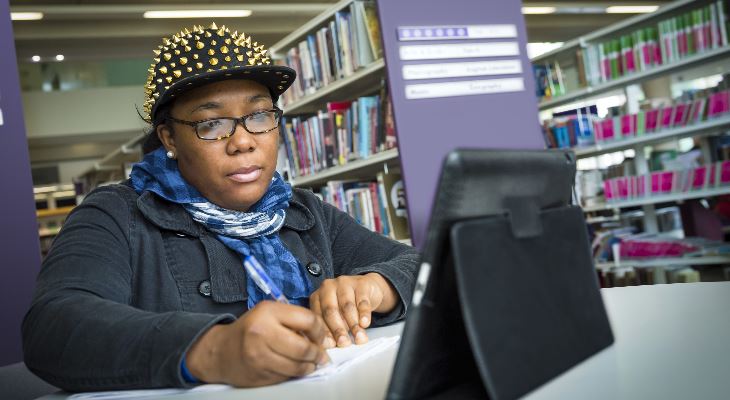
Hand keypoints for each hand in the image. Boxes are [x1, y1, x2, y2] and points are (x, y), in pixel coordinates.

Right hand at [185, 301, 329, 386]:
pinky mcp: (259, 374)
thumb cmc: (250, 330)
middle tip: (322, 355)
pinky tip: (295, 368)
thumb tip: (321, 336)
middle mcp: (262, 333)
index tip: (321, 336)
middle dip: (318, 353)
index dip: (320, 330)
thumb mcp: (269, 313)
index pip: (308, 320)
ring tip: (312, 363)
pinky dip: (295, 374)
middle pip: (304, 348)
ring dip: (310, 366)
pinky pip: (286, 376)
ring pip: (297, 366)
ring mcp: (260, 356)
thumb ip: (293, 319)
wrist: (221, 351)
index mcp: (268, 312)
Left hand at [309, 273, 397, 348]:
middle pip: (331, 311)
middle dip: (338, 329)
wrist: (366, 289)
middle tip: (344, 343)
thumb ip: (331, 327)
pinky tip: (365, 324)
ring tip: (359, 338)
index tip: (331, 345)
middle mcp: (327, 287)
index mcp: (317, 297)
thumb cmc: (346, 306)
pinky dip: (364, 314)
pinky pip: (362, 301)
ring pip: (347, 307)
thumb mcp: (336, 316)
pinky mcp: (361, 283)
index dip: (324, 332)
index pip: (318, 316)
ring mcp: (344, 283)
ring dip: (353, 325)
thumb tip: (332, 344)